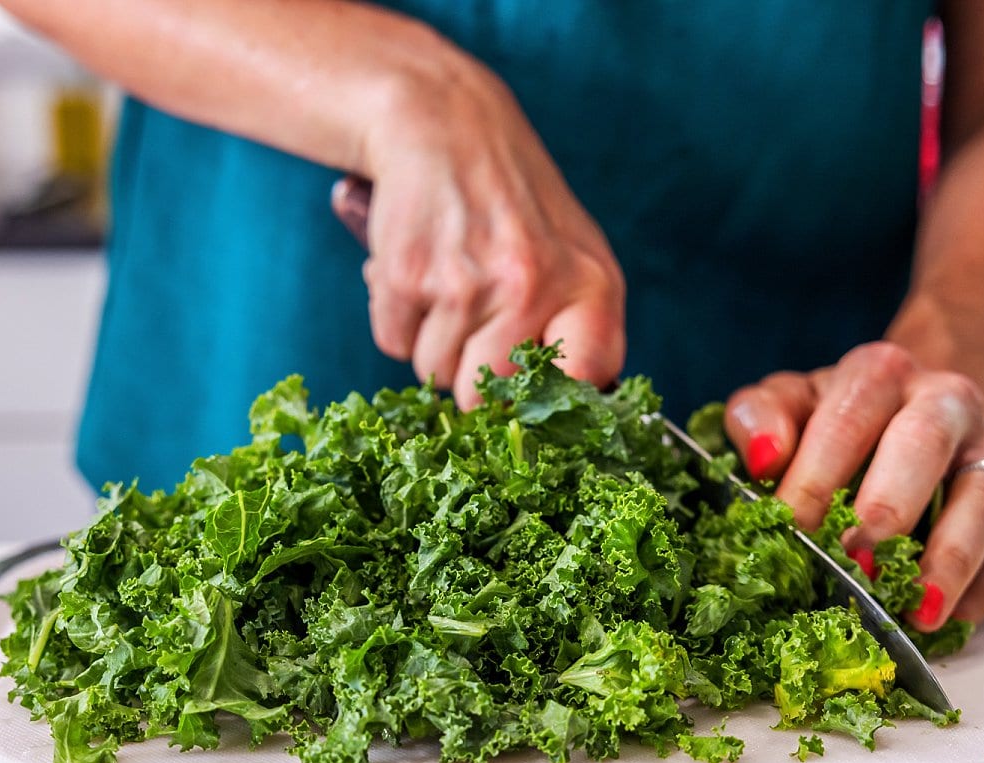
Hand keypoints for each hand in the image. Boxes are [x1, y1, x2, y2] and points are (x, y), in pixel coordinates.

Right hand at [330, 57, 624, 408]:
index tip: (530, 401)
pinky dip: (397, 319)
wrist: (444, 124)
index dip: (553, 404)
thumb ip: (576, 331)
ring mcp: (467, 283)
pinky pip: (393, 344)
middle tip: (474, 320)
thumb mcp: (572, 255)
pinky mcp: (408, 277)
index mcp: (590, 284)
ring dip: (431, 341)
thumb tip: (558, 417)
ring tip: (447, 281)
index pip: (589, 377)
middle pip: (487, 396)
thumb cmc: (512, 203)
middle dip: (471, 372)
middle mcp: (534, 286)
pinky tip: (416, 271)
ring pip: (434, 373)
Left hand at [723, 341, 983, 631]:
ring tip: (915, 608)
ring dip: (950, 557)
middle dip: (889, 506)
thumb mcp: (786, 403)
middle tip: (855, 561)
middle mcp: (942, 402)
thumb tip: (762, 458)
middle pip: (923, 444)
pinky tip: (948, 618)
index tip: (792, 528)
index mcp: (877, 375)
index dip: (817, 476)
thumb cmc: (835, 416)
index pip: (847, 420)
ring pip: (983, 497)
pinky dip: (983, 586)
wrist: (910, 406)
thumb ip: (760, 417)